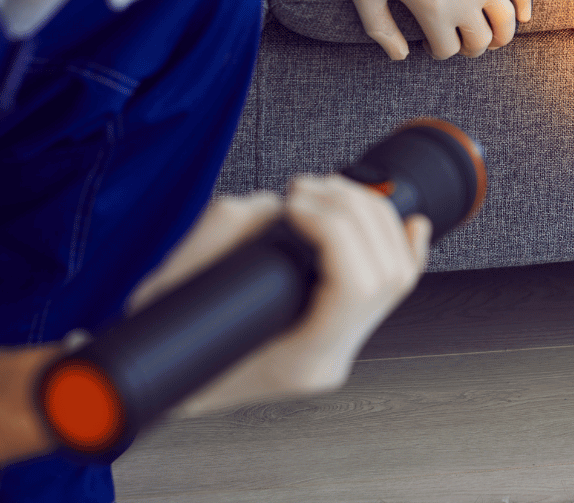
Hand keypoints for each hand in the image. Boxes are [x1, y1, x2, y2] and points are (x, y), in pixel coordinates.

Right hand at [125, 180, 431, 417]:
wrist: (162, 383)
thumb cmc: (162, 346)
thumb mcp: (170, 291)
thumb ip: (218, 239)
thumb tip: (269, 205)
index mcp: (299, 361)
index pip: (354, 287)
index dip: (332, 228)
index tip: (291, 204)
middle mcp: (332, 356)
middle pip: (385, 271)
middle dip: (350, 212)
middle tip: (302, 188)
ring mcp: (344, 345)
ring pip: (398, 272)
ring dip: (367, 217)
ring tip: (320, 190)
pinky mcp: (344, 327)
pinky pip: (397, 286)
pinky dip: (404, 247)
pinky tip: (411, 221)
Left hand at [341, 0, 531, 59]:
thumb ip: (380, 30)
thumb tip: (401, 56)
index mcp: (434, 11)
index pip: (448, 49)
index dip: (438, 51)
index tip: (429, 43)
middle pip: (480, 40)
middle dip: (469, 48)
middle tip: (458, 41)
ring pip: (506, 20)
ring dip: (502, 36)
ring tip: (493, 38)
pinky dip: (525, 3)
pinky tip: (523, 16)